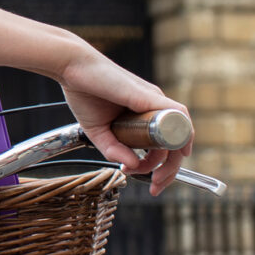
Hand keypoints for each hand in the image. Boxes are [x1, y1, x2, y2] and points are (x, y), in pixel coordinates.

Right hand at [55, 43, 192, 195]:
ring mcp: (153, 101)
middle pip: (176, 143)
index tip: (146, 180)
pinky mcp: (149, 96)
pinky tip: (176, 152)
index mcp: (142, 115)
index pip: (163, 145)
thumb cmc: (84, 93)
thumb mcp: (98, 132)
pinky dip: (181, 134)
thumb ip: (114, 149)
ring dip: (174, 159)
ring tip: (156, 174)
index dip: (160, 167)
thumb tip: (132, 167)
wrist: (72, 68)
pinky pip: (177, 114)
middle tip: (156, 185)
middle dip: (171, 170)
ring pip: (181, 132)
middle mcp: (153, 108)